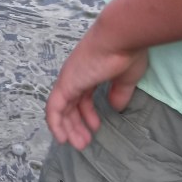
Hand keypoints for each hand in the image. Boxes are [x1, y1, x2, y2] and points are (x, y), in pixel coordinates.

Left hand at [45, 18, 147, 150]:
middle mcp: (76, 75)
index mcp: (90, 72)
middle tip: (84, 142)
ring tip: (79, 144)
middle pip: (71, 104)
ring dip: (69, 128)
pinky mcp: (65, 84)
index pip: (83, 96)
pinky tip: (62, 138)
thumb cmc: (127, 53)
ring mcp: (69, 79)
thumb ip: (120, 93)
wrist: (120, 37)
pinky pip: (54, 108)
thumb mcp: (126, 78)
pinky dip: (55, 124)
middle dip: (77, 124)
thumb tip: (116, 108)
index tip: (95, 127)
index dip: (87, 113)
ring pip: (62, 109)